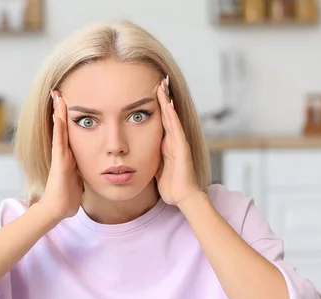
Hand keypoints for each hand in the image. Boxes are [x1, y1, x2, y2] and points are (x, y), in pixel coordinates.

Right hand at [37, 90, 83, 220]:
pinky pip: (59, 142)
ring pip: (60, 130)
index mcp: (69, 156)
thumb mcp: (79, 181)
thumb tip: (91, 171)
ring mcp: (60, 157)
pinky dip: (59, 128)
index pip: (69, 132)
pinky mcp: (60, 162)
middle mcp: (63, 153)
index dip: (68, 117)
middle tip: (59, 91)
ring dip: (58, 113)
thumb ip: (82, 173)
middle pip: (62, 126)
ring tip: (58, 96)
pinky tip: (59, 116)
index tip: (69, 102)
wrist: (57, 210)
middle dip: (61, 109)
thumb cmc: (67, 199)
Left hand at [155, 77, 200, 205]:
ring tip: (163, 84)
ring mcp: (179, 143)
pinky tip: (168, 104)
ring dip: (168, 100)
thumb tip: (137, 154)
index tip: (150, 90)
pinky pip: (176, 129)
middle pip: (167, 113)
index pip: (161, 120)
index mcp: (166, 144)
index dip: (157, 105)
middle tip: (160, 78)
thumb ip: (150, 158)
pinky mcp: (182, 148)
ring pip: (172, 117)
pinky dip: (172, 116)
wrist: (183, 197)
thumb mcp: (155, 167)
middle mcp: (174, 140)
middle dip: (163, 96)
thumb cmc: (171, 185)